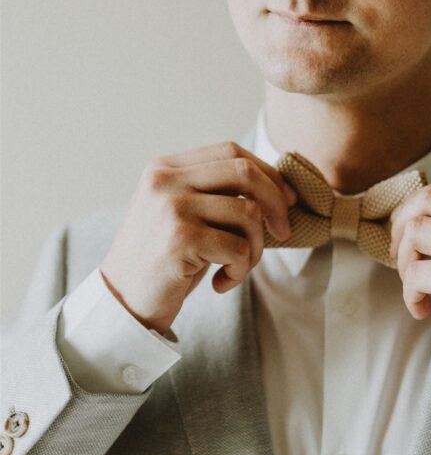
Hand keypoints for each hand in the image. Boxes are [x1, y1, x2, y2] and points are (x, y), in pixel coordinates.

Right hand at [101, 142, 295, 333]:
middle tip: (283, 232)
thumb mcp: (184, 215)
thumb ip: (217, 194)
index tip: (286, 199)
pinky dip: (240, 271)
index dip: (267, 173)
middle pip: (245, 172)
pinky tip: (220, 283)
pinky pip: (238, 249)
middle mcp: (166, 180)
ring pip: (249, 214)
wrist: (121, 303)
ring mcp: (172, 208)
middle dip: (276, 203)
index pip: (231, 151)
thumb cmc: (162, 261)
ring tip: (238, 267)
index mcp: (165, 168)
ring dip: (256, 248)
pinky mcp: (180, 239)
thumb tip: (280, 188)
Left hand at [389, 175, 430, 374]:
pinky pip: (416, 273)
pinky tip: (423, 309)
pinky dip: (410, 293)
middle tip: (401, 255)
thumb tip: (421, 209)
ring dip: (405, 261)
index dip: (424, 204)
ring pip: (416, 229)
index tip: (413, 231)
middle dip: (404, 225)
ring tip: (416, 286)